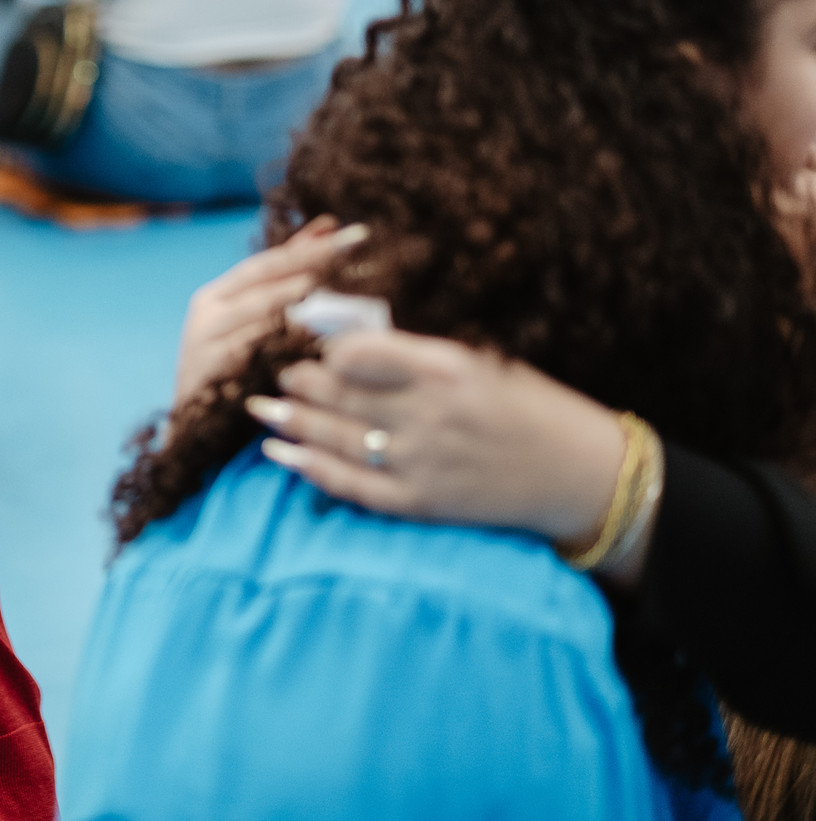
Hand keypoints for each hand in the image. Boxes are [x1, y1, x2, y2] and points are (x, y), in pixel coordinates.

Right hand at [174, 218, 368, 403]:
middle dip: (316, 260)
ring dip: (307, 298)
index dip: (310, 246)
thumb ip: (284, 280)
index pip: (268, 262)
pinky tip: (327, 337)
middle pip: (268, 281)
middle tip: (358, 242)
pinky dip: (290, 343)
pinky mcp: (210, 373)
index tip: (353, 231)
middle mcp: (205, 314)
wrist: (194, 438)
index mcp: (214, 296)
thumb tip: (324, 228)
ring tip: (351, 282)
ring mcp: (204, 343)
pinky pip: (258, 352)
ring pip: (264, 314)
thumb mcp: (252, 325)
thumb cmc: (233, 375)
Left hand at [249, 329, 626, 551]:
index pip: (357, 350)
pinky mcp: (420, 501)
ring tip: (257, 405)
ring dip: (289, 420)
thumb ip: (414, 351)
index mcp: (443, 368)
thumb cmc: (528, 404)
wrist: (580, 474)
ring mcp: (420, 461)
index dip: (319, 344)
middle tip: (264, 368)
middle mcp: (427, 414)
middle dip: (293, 379)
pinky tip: (280, 453)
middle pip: (337, 393)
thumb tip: (345, 337)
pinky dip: (309, 467)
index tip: (297, 334)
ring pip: (334, 436)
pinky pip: (350, 485)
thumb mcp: (478, 359)